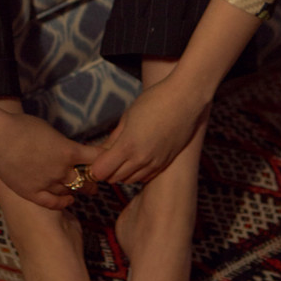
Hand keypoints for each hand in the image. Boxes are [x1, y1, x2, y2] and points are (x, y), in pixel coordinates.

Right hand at [0, 109, 102, 210]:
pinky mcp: (33, 193)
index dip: (103, 160)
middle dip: (92, 181)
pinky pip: (52, 202)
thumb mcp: (50, 131)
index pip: (95, 158)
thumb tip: (69, 150)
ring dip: (77, 190)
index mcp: (68, 151)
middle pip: (85, 180)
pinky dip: (63, 202)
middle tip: (96, 183)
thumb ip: (62, 144)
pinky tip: (68, 200)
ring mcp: (47, 183)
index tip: (107, 161)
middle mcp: (62, 170)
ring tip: (81, 190)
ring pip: (69, 191)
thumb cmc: (22, 127)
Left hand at [88, 76, 208, 186]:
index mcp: (128, 145)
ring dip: (121, 173)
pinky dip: (136, 173)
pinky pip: (145, 177)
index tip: (95, 158)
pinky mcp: (165, 163)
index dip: (95, 167)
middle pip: (114, 178)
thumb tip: (101, 152)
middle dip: (106, 171)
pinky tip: (136, 159)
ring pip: (129, 180)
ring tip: (121, 157)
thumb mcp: (128, 116)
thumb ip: (114, 138)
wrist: (185, 100)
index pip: (101, 171)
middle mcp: (141, 159)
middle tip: (105, 158)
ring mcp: (154, 163)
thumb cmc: (154, 101)